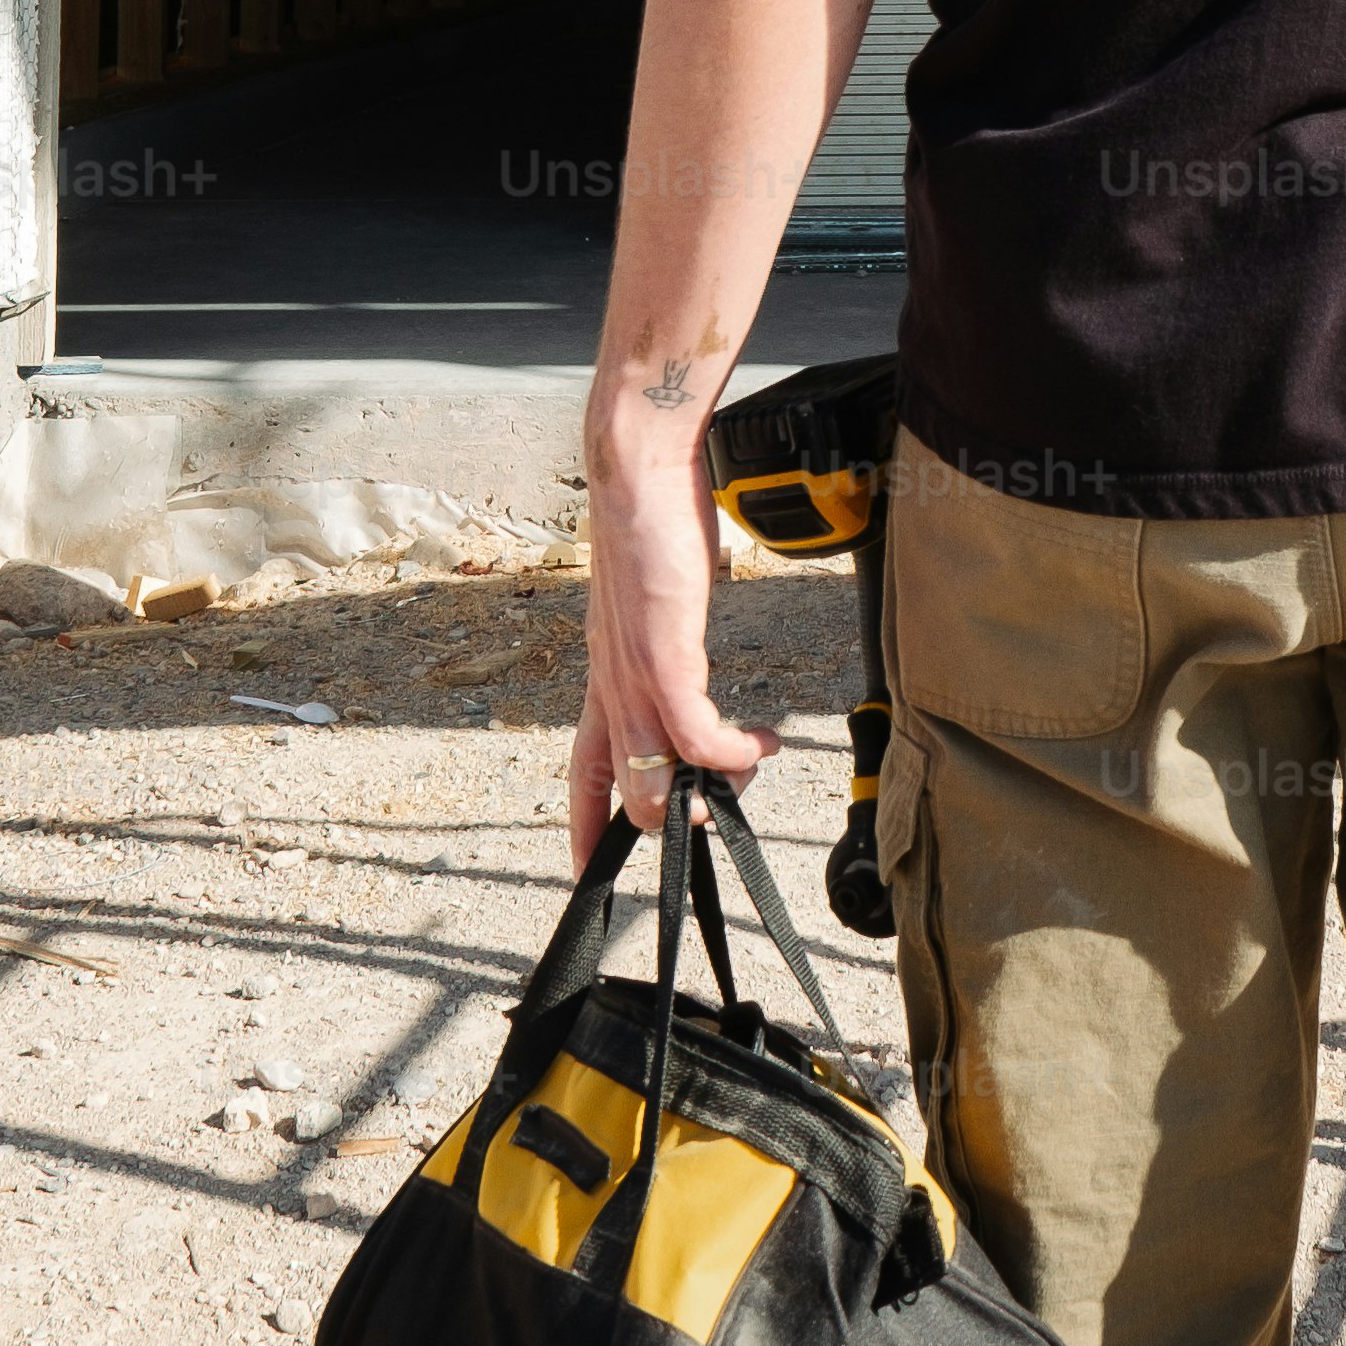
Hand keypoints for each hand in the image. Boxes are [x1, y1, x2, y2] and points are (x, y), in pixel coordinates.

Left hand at [570, 447, 779, 867]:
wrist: (637, 474)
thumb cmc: (651, 527)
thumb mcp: (653, 606)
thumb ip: (666, 647)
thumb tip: (692, 673)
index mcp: (605, 678)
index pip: (584, 773)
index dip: (587, 829)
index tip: (591, 871)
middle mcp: (612, 688)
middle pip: (630, 796)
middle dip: (683, 819)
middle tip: (728, 792)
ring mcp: (635, 677)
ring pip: (658, 784)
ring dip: (715, 789)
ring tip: (751, 760)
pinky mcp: (664, 657)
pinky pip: (698, 737)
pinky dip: (733, 754)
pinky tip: (761, 740)